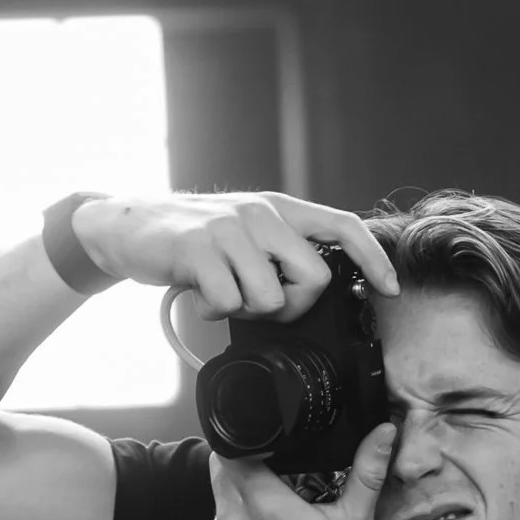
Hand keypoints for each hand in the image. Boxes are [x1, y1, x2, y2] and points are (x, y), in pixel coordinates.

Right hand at [70, 191, 396, 324]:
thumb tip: (318, 291)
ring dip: (247, 312)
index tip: (390, 290)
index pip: (343, 227)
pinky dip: (213, 311)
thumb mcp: (245, 234)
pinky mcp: (198, 249)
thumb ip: (280, 253)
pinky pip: (228, 303)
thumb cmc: (194, 240)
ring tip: (223, 295)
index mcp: (280, 208)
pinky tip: (199, 295)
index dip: (373, 260)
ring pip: (271, 298)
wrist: (129, 225)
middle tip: (261, 306)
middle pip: (315, 278)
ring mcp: (230, 229)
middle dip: (294, 308)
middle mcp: (261, 213)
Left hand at [200, 423, 398, 519]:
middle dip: (245, 473)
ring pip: (220, 509)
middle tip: (277, 485)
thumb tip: (384, 433)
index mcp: (262, 504)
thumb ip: (366, 472)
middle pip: (222, 476)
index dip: (246, 444)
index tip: (266, 450)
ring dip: (240, 508)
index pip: (231, 452)